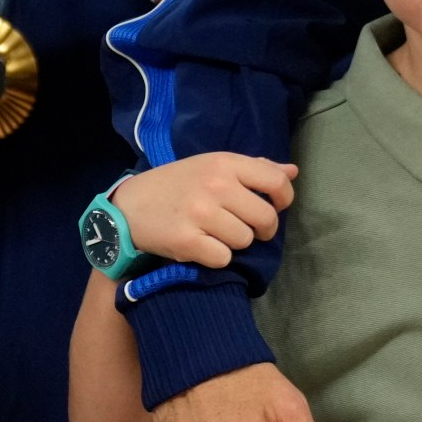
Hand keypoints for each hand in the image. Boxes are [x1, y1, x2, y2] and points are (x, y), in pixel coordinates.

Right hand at [113, 153, 296, 269]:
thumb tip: (292, 171)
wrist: (129, 206)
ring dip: (235, 243)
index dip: (284, 200)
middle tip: (246, 228)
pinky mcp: (186, 241)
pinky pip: (223, 258)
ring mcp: (200, 214)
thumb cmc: (178, 184)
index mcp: (225, 163)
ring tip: (216, 234)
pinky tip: (202, 246)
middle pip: (265, 218)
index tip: (275, 207)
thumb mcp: (213, 166)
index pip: (276, 182)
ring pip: (244, 241)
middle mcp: (215, 185)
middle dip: (262, 229)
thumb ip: (255, 168)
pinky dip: (216, 257)